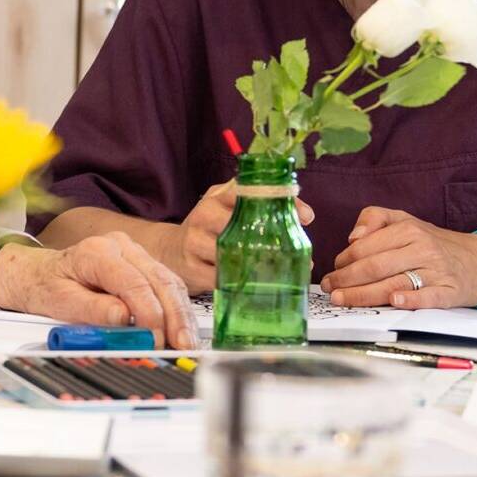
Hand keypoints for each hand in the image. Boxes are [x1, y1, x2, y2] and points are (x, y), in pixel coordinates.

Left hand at [0, 232, 198, 349]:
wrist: (40, 273)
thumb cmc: (47, 286)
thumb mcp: (59, 302)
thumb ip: (91, 310)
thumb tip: (122, 318)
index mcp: (97, 251)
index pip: (133, 282)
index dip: (149, 313)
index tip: (155, 338)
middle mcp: (121, 246)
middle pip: (159, 280)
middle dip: (174, 316)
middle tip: (181, 344)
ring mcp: (135, 253)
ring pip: (169, 282)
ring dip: (181, 314)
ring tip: (187, 342)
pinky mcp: (144, 265)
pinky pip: (167, 286)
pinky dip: (177, 309)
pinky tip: (182, 330)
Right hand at [162, 182, 314, 294]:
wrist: (170, 251)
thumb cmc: (210, 230)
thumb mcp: (230, 210)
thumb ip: (265, 207)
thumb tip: (305, 215)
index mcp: (217, 196)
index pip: (250, 191)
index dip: (280, 202)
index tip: (306, 218)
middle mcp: (204, 214)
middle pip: (241, 224)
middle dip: (271, 240)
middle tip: (295, 255)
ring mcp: (194, 240)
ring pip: (230, 253)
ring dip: (256, 265)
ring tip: (277, 273)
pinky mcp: (190, 266)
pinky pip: (219, 277)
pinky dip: (238, 282)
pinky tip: (251, 284)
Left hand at [321, 207, 476, 308]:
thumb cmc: (433, 243)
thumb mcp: (405, 221)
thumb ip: (376, 218)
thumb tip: (353, 236)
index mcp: (408, 230)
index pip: (366, 247)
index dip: (344, 261)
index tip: (331, 271)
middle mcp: (421, 249)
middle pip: (375, 266)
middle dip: (346, 280)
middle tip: (329, 289)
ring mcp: (436, 271)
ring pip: (393, 283)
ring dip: (363, 294)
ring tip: (342, 300)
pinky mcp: (449, 292)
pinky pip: (427, 296)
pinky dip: (410, 299)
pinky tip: (393, 300)